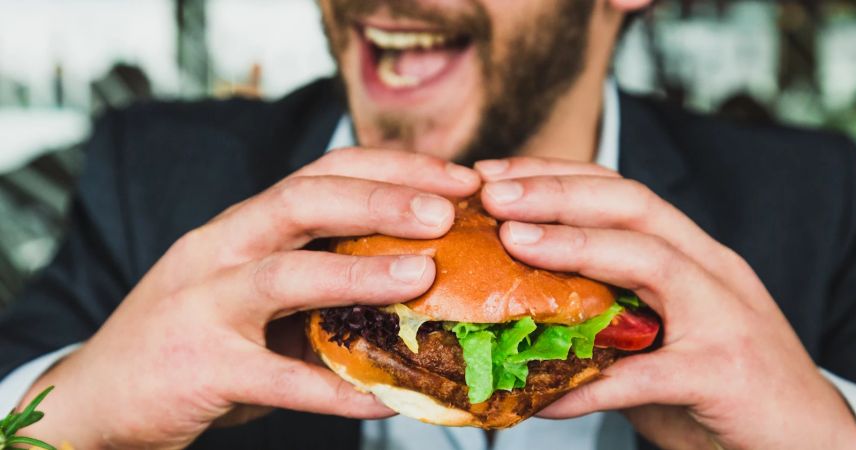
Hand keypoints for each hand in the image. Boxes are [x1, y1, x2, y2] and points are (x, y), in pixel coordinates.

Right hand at [21, 148, 480, 448]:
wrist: (97, 395)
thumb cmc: (191, 337)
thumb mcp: (249, 293)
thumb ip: (314, 283)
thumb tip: (414, 287)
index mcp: (241, 226)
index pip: (322, 173)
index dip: (393, 169)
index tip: (456, 177)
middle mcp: (219, 249)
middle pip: (302, 200)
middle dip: (380, 198)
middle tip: (448, 209)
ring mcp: (204, 306)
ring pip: (284, 275)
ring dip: (359, 273)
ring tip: (423, 275)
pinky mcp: (200, 368)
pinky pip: (277, 379)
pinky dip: (334, 390)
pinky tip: (386, 398)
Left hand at [475, 157, 855, 449]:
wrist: (810, 440)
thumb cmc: (722, 385)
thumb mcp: (664, 332)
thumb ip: (610, 315)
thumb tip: (522, 311)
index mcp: (692, 254)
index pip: (621, 191)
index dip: (556, 175)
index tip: (495, 175)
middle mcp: (711, 270)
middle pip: (632, 205)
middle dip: (558, 190)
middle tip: (492, 193)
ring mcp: (724, 316)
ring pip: (649, 259)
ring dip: (575, 245)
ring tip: (512, 241)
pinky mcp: (724, 373)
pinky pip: (646, 374)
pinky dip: (590, 384)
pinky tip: (542, 396)